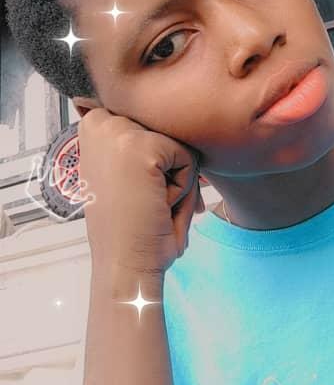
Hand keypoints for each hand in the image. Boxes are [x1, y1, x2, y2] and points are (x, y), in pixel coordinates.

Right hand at [77, 108, 204, 285]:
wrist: (125, 267)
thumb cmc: (133, 228)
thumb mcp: (130, 169)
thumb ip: (147, 141)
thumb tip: (186, 118)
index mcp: (94, 127)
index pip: (155, 124)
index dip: (158, 164)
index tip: (136, 193)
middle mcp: (100, 124)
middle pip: (168, 131)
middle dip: (170, 172)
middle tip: (146, 205)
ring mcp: (118, 132)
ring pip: (180, 145)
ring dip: (177, 182)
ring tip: (150, 206)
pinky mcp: (141, 147)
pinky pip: (188, 159)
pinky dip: (184, 189)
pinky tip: (156, 207)